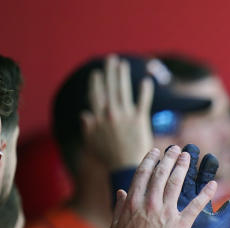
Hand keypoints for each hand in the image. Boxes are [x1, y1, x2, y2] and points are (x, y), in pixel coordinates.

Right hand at [81, 55, 153, 169]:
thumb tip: (84, 114)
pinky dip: (144, 91)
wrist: (125, 167)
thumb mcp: (91, 143)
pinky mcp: (140, 119)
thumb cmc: (108, 158)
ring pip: (123, 90)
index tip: (97, 74)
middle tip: (111, 59)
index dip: (96, 84)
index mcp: (98, 118)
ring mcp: (125, 115)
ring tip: (123, 64)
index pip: (96, 95)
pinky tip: (146, 81)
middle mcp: (111, 113)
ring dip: (122, 75)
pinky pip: (143, 101)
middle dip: (110, 72)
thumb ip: (87, 127)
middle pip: (110, 87)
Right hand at [110, 146, 216, 227]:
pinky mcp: (181, 224)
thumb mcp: (116, 226)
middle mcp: (150, 203)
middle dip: (169, 158)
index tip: (156, 151)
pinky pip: (196, 206)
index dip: (150, 160)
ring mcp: (167, 213)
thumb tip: (121, 192)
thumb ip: (119, 207)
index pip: (143, 174)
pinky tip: (214, 184)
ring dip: (183, 167)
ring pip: (176, 183)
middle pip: (161, 174)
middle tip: (175, 148)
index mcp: (134, 202)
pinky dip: (206, 194)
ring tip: (188, 156)